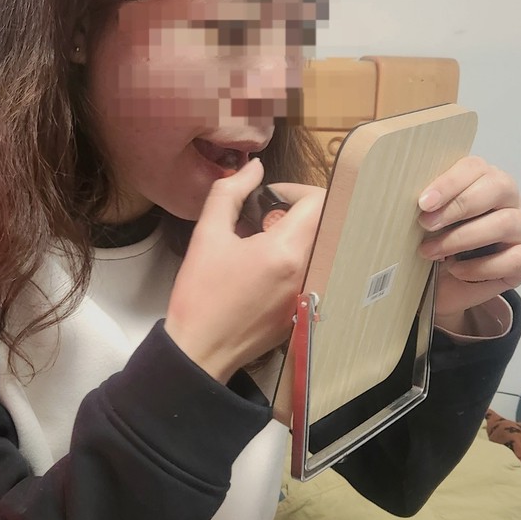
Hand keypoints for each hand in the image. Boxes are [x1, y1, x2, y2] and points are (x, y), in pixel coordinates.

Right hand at [165, 158, 324, 381]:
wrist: (200, 350)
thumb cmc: (200, 294)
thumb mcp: (207, 235)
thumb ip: (229, 193)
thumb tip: (253, 169)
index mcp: (286, 250)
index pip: (317, 202)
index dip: (294, 190)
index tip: (267, 197)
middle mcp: (306, 272)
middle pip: (320, 225)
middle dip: (294, 214)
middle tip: (260, 223)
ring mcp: (307, 295)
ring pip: (317, 250)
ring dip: (294, 240)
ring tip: (259, 249)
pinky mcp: (301, 313)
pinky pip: (310, 274)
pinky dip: (292, 265)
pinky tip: (261, 275)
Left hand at [417, 156, 520, 327]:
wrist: (444, 287)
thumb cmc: (436, 246)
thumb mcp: (426, 223)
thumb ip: (423, 206)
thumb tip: (395, 192)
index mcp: (482, 180)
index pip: (474, 167)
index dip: (449, 183)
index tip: (423, 202)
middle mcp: (507, 200)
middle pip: (498, 186)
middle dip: (459, 205)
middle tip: (426, 224)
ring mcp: (520, 229)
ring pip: (507, 222)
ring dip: (464, 237)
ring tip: (432, 251)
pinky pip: (512, 258)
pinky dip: (481, 266)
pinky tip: (456, 270)